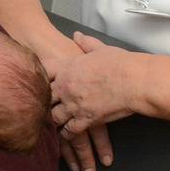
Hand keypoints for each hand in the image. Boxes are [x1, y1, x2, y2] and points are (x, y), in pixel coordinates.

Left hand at [51, 32, 138, 170]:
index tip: (36, 83)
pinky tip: (65, 135)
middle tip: (38, 108)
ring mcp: (74, 104)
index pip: (43, 74)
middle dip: (42, 102)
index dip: (39, 79)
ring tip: (50, 124)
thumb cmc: (120, 63)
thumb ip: (85, 43)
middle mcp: (65, 87)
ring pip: (53, 116)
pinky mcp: (85, 119)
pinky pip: (69, 130)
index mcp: (67, 68)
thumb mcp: (100, 48)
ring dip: (53, 120)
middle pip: (44, 97)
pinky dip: (66, 134)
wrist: (134, 81)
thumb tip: (77, 35)